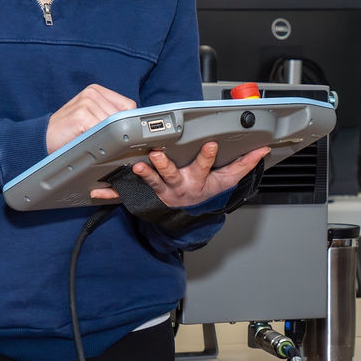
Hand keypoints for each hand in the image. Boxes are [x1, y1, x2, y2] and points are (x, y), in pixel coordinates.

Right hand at [46, 84, 135, 153]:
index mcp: (97, 91)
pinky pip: (102, 130)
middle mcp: (92, 92)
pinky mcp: (81, 115)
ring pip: (114, 124)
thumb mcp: (91, 118)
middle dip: (118, 131)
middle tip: (107, 142)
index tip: (125, 135)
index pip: (128, 105)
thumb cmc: (69, 132)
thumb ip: (108, 116)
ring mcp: (86, 102)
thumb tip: (133, 127)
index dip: (128, 122)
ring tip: (94, 141)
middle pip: (123, 115)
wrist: (41, 138)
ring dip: (107, 137)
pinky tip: (90, 143)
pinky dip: (100, 140)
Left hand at [89, 142, 270, 206]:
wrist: (187, 215)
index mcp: (199, 181)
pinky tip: (97, 192)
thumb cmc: (206, 190)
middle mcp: (179, 186)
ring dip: (141, 175)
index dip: (207, 157)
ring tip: (134, 166)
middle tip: (156, 155)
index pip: (205, 167)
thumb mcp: (227, 180)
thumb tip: (262, 149)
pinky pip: (125, 197)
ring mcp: (160, 192)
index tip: (208, 144)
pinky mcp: (144, 196)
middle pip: (171, 175)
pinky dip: (110, 195)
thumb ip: (244, 164)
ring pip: (150, 183)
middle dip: (163, 165)